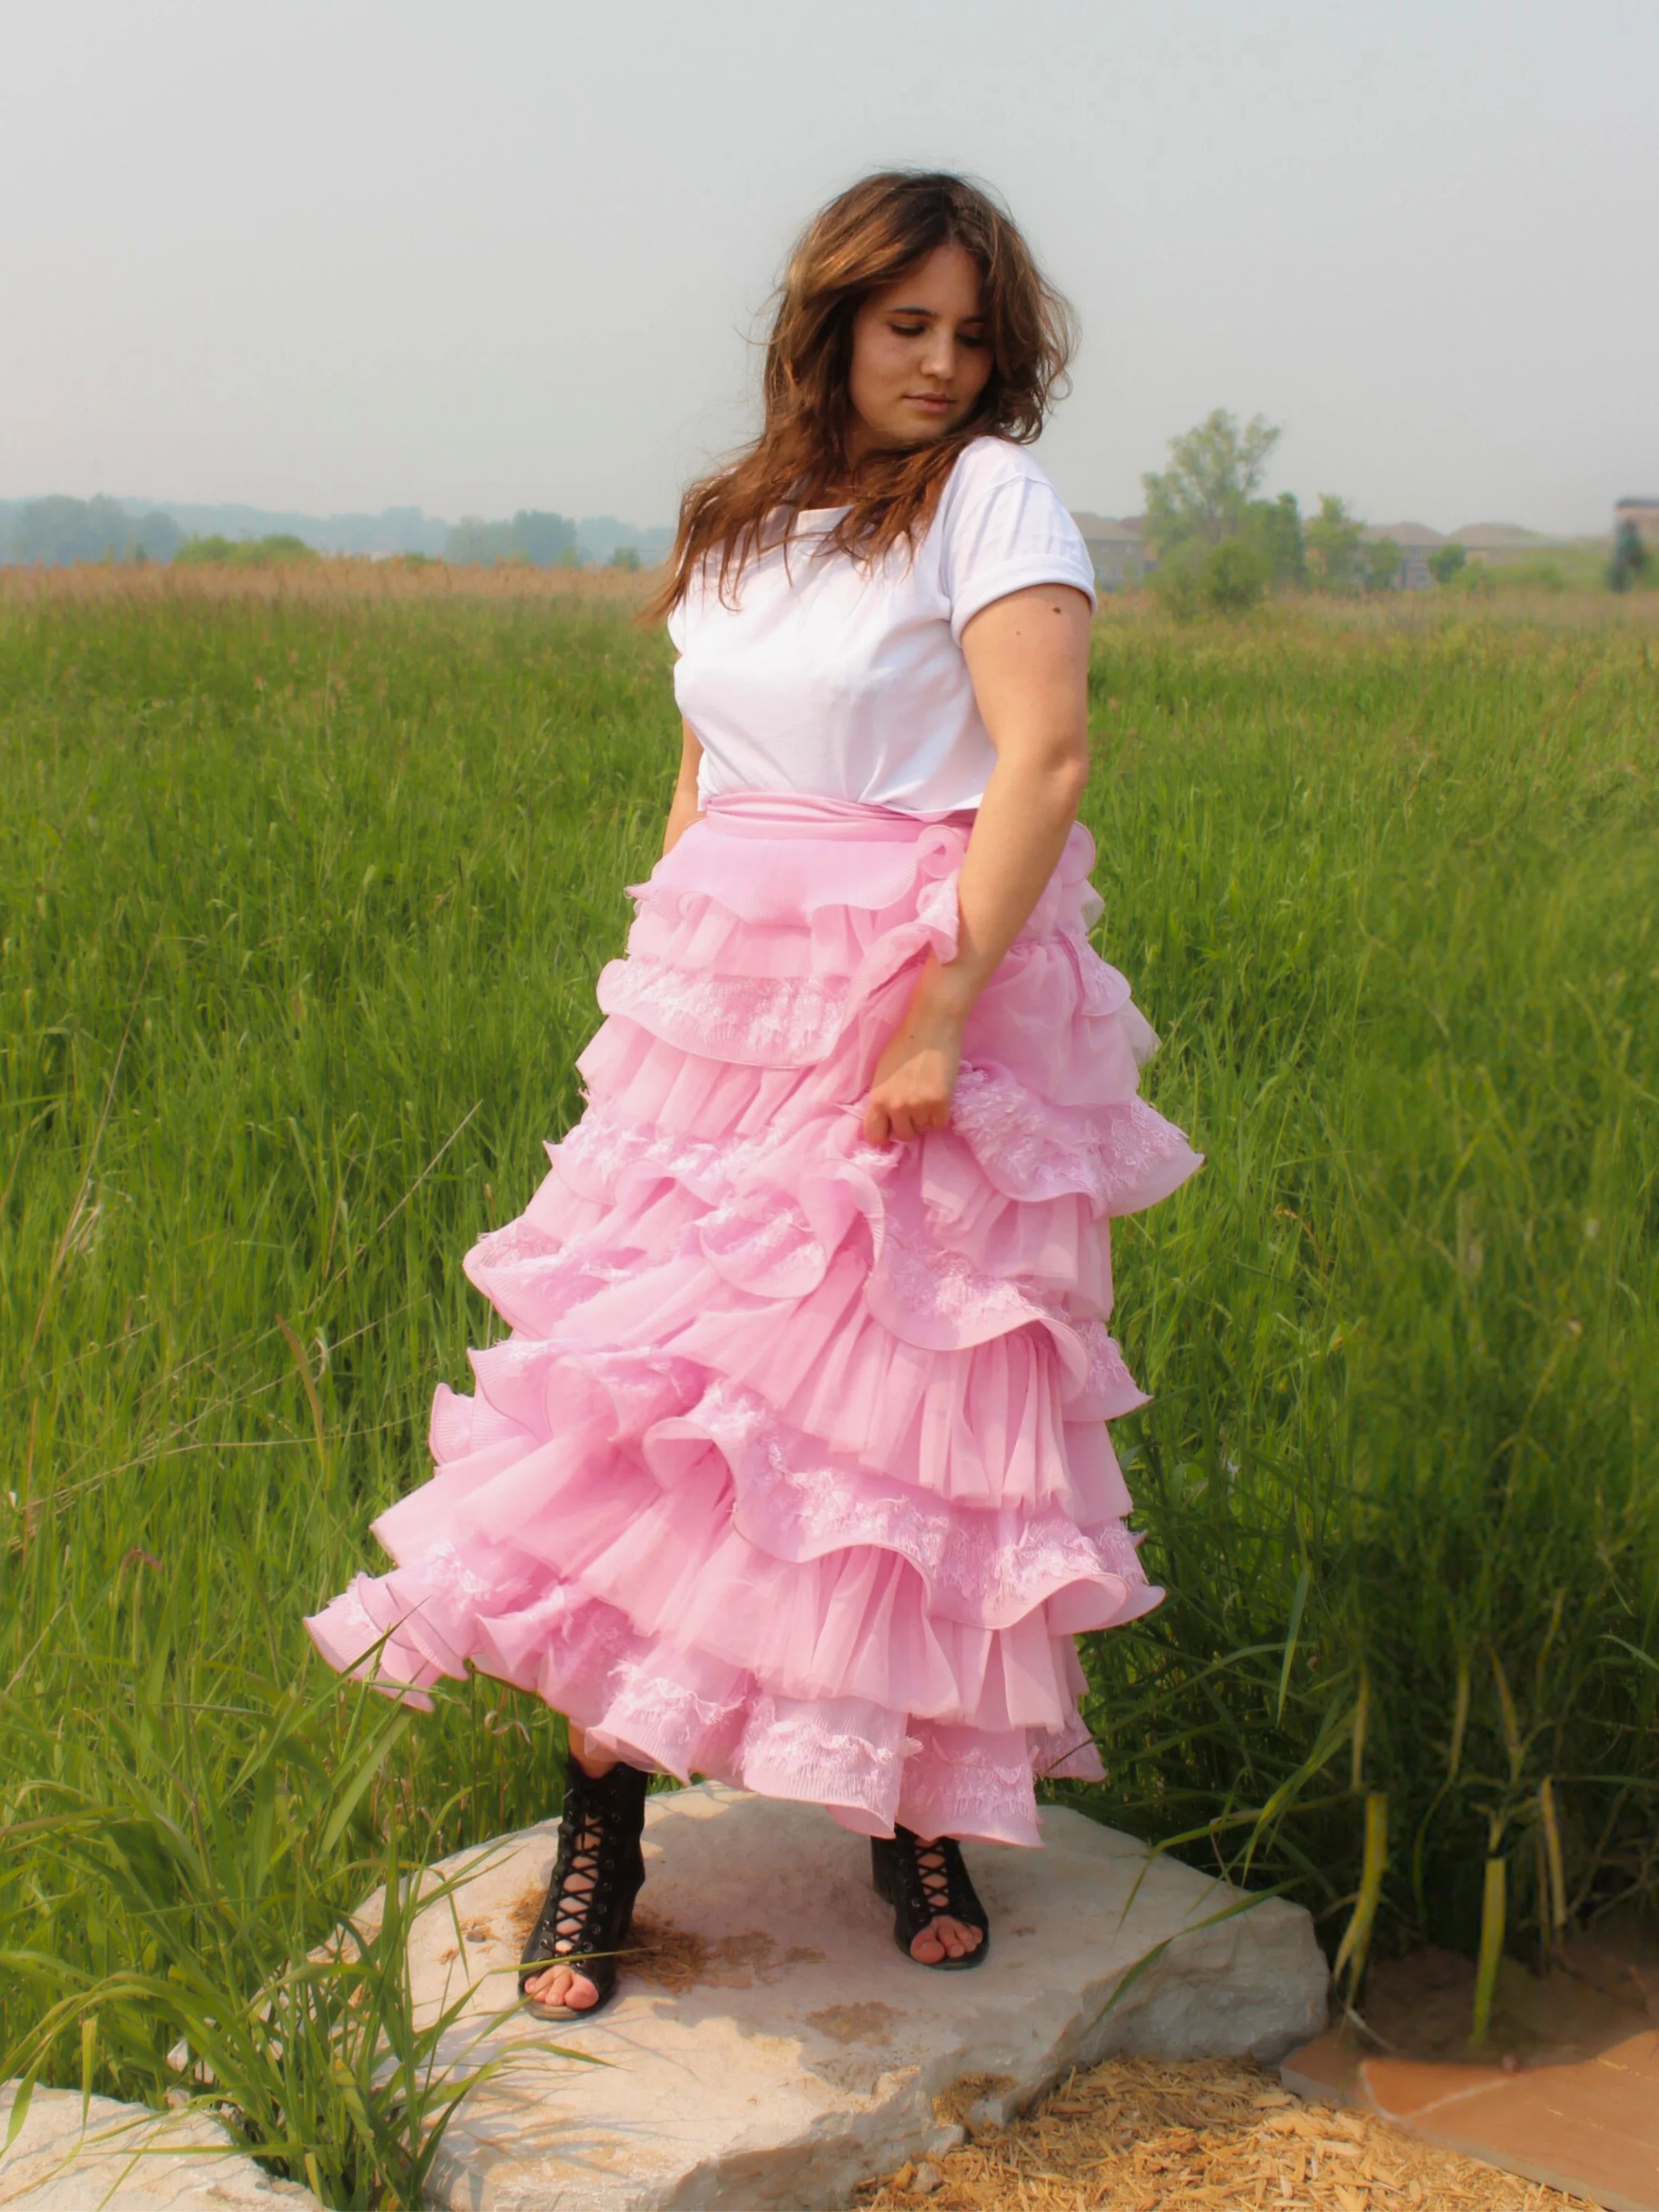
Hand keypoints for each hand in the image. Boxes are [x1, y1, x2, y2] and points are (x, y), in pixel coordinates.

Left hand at [861, 980, 964, 1146]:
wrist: (931, 1027)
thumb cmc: (903, 1046)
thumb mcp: (881, 1074)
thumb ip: (881, 1099)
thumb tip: (885, 1122)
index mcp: (877, 1099)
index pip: (874, 1136)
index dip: (883, 1135)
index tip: (891, 1129)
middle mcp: (896, 1107)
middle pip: (903, 1136)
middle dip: (909, 1125)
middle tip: (914, 1105)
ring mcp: (919, 1107)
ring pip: (923, 1129)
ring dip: (926, 1118)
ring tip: (927, 1095)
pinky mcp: (940, 1104)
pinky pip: (940, 1123)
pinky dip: (940, 1115)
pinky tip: (939, 1097)